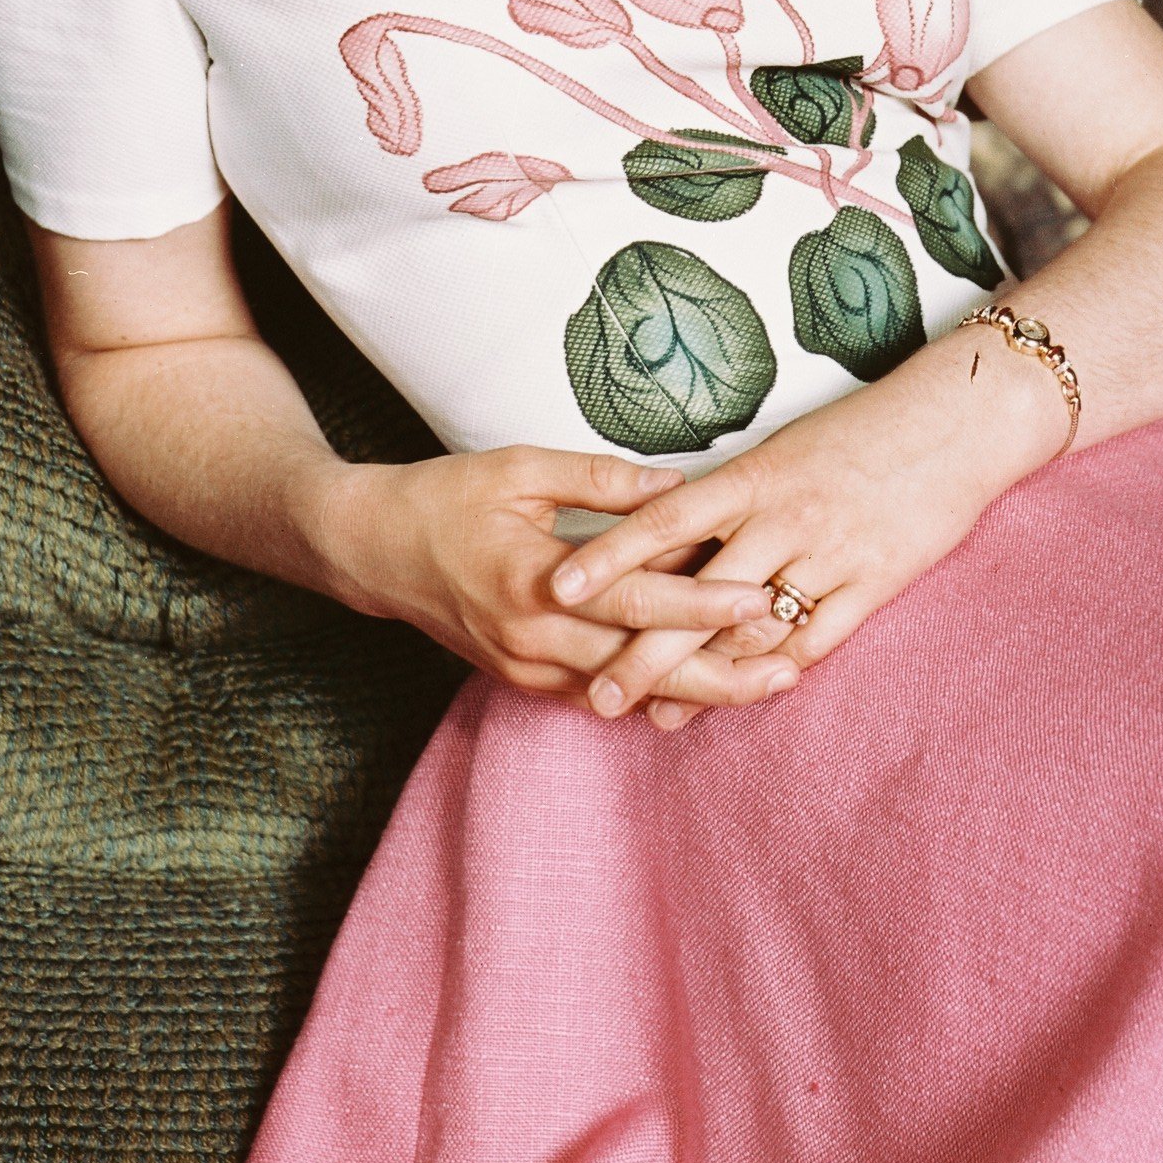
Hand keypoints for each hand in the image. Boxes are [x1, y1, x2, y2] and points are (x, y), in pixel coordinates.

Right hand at [308, 445, 797, 712]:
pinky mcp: (525, 678)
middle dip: (721, 673)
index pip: (636, 602)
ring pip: (627, 693)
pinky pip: (599, 694)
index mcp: (536, 581)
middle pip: (643, 669)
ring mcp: (528, 668)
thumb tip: (678, 484)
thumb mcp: (519, 468)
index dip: (703, 604)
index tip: (762, 599)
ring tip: (765, 678)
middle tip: (791, 666)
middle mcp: (534, 638)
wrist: (371, 550)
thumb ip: (601, 480)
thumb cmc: (444, 498)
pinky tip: (703, 684)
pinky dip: (653, 693)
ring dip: (697, 690)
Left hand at [545, 323, 1067, 725]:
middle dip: (643, 649)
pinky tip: (741, 697)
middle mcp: (785, 515)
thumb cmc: (864, 430)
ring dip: (702, 677)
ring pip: (752, 629)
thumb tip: (660, 533)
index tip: (556, 585)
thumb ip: (729, 497)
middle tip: (597, 694)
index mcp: (755, 474)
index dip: (610, 554)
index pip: (665, 516)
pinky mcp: (874, 582)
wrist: (959, 421)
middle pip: (699, 593)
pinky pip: (816, 640)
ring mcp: (830, 552)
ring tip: (656, 715)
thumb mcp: (786, 449)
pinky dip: (774, 673)